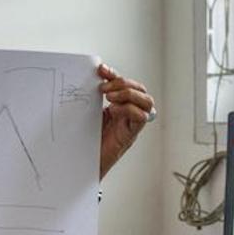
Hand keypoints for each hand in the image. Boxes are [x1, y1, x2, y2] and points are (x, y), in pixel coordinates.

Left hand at [98, 63, 154, 178]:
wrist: (86, 165)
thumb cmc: (88, 142)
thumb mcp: (91, 114)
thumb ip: (94, 99)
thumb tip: (89, 79)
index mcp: (120, 107)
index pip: (126, 85)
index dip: (115, 75)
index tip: (101, 69)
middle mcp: (130, 114)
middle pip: (141, 90)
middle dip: (124, 83)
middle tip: (104, 88)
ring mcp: (132, 124)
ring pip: (147, 102)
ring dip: (129, 94)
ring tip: (110, 98)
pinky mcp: (131, 135)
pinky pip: (142, 117)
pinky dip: (130, 109)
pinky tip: (114, 111)